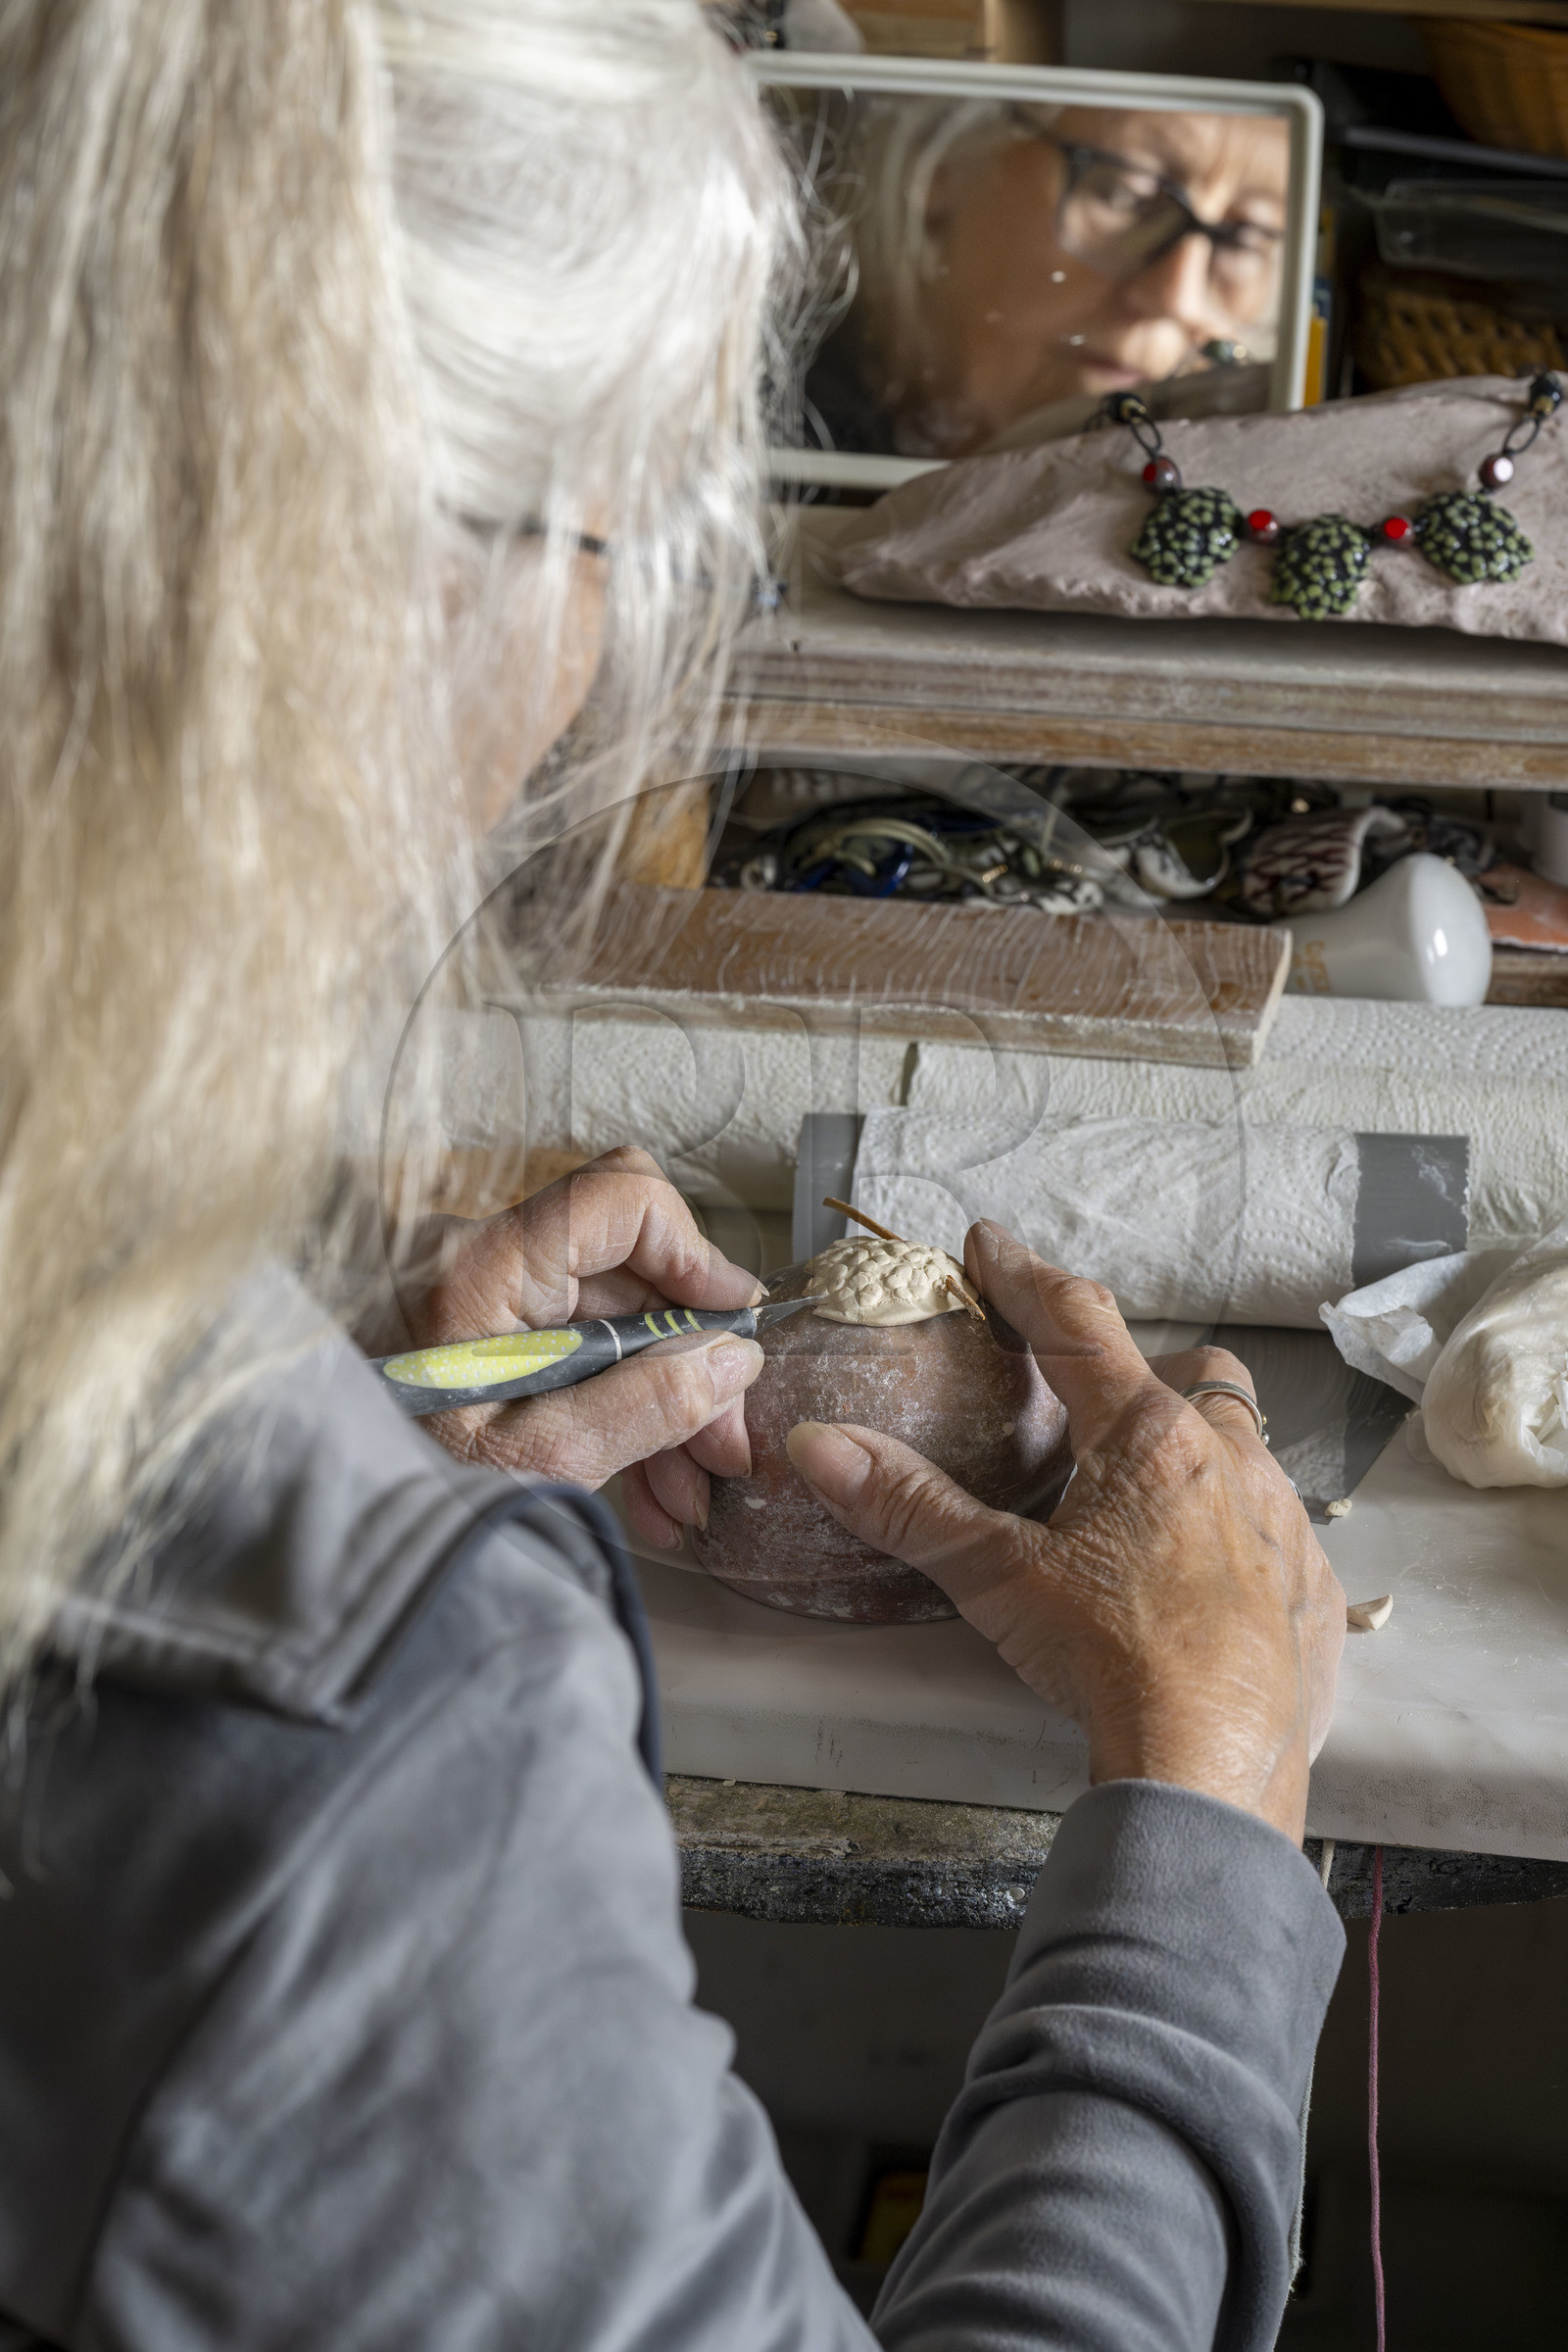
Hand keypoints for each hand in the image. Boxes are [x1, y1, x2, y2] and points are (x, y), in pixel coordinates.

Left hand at [401, 1147, 763, 1545]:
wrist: (305, 1536)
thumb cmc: (391, 1491)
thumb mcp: (533, 1461)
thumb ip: (641, 1406)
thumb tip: (729, 1361)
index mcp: (482, 1266)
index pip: (621, 1197)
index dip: (694, 1253)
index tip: (732, 1326)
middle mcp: (474, 1256)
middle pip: (626, 1274)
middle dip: (688, 1363)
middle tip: (721, 1451)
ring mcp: (471, 1291)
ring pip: (604, 1320)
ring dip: (655, 1400)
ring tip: (683, 1495)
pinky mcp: (468, 1328)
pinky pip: (563, 1347)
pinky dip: (605, 1405)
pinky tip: (638, 1483)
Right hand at [784, 1221, 1344, 1843]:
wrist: (1213, 1766)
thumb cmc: (1110, 1658)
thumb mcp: (997, 1577)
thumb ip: (908, 1503)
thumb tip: (819, 1444)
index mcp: (1148, 1435)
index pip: (1078, 1321)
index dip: (1025, 1276)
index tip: (990, 1245)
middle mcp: (1230, 1459)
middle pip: (1191, 1373)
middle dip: (1139, 1370)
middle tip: (1085, 1399)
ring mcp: (1285, 1525)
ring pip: (1244, 1447)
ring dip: (1194, 1451)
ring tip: (1138, 1494)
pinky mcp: (1312, 1591)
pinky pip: (1279, 1532)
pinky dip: (1236, 1533)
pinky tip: (1199, 1577)